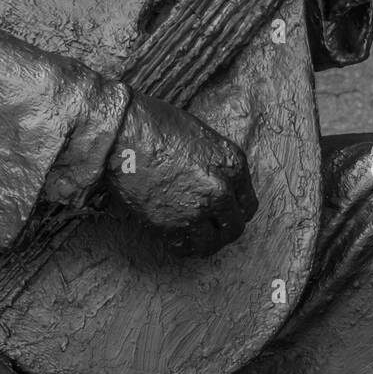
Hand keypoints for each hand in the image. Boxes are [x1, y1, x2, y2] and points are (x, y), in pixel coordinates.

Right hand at [103, 91, 257, 257]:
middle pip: (234, 227)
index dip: (235, 210)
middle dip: (223, 229)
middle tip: (209, 227)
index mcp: (233, 165)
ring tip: (193, 237)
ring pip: (211, 244)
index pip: (248, 203)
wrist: (124, 133)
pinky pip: (183, 248)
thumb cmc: (158, 125)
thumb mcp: (202, 137)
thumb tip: (218, 182)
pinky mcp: (171, 225)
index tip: (225, 212)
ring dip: (204, 242)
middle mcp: (221, 190)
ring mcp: (197, 210)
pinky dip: (180, 246)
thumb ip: (217, 164)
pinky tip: (174, 236)